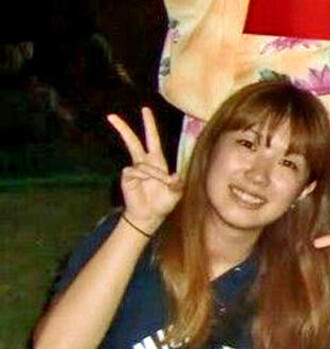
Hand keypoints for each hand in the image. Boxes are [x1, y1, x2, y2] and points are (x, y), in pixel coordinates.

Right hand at [107, 108, 182, 234]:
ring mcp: (134, 169)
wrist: (149, 216)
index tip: (145, 110)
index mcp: (157, 162)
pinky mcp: (127, 176)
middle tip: (111, 116)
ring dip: (155, 174)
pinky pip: (136, 171)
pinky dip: (145, 176)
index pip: (152, 139)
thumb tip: (174, 176)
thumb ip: (177, 184)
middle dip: (123, 128)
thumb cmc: (162, 203)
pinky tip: (146, 184)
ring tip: (164, 184)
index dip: (149, 125)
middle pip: (132, 141)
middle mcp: (143, 162)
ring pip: (143, 163)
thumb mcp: (175, 193)